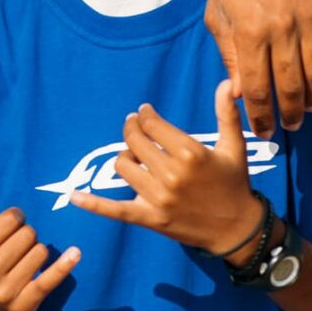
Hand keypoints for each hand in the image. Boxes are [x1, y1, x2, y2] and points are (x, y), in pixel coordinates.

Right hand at [0, 172, 79, 310]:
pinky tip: (75, 253)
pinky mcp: (24, 305)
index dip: (15, 218)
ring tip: (25, 257)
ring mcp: (6, 292)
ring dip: (38, 251)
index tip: (11, 224)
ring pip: (40, 253)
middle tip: (17, 244)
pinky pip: (49, 280)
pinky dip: (64, 265)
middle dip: (26, 235)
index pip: (10, 221)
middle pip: (28, 235)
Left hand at [70, 81, 261, 257]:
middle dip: (132, 129)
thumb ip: (227, 112)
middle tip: (134, 125)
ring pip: (123, 166)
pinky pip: (115, 210)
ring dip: (126, 156)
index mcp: (191, 154)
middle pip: (134, 142)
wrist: (237, 228)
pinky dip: (93, 204)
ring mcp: (159, 199)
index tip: (145, 112)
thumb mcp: (235, 146)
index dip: (145, 114)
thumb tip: (229, 81)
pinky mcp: (150, 219)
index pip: (152, 124)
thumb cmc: (234, 183)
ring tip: (135, 154)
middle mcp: (172, 175)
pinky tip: (74, 196)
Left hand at [205, 0, 311, 137]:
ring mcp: (310, 19)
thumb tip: (240, 94)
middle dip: (290, 113)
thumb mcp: (219, 17)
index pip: (257, 87)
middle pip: (291, 85)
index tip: (264, 131)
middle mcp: (282, 28)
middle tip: (289, 126)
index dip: (261, 115)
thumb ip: (230, 56)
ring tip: (307, 109)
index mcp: (249, 32)